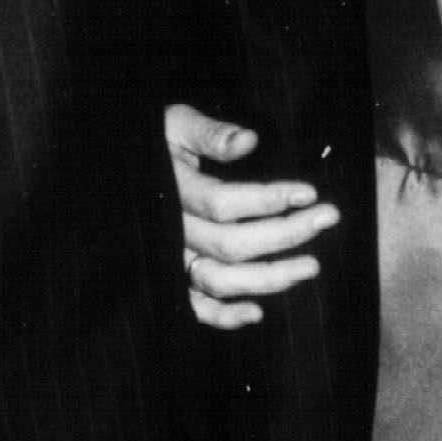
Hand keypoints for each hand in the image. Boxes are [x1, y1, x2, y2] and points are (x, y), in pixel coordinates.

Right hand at [164, 103, 338, 328]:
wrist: (114, 166)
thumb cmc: (152, 140)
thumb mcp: (174, 124)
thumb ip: (208, 132)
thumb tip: (249, 140)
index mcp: (171, 189)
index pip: (222, 202)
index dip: (268, 199)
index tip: (308, 192)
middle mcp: (170, 230)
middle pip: (230, 244)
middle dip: (284, 234)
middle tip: (327, 218)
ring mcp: (170, 258)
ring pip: (219, 279)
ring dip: (267, 279)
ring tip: (310, 266)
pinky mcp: (170, 277)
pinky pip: (194, 306)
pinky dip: (222, 316)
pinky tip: (257, 313)